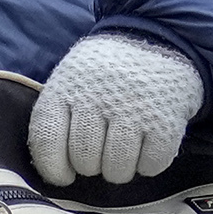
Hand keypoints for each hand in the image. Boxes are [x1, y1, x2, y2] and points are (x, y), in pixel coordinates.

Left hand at [32, 32, 203, 186]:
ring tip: (124, 154)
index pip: (47, 141)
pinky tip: (146, 147)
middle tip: (101, 154)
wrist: (160, 38)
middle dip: (91, 167)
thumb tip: (55, 171)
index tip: (64, 175)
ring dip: (119, 171)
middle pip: (85, 160)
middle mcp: (96, 98)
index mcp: (65, 88)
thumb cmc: (106, 75)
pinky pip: (151, 164)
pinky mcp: (165, 120)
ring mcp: (132, 108)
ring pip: (117, 168)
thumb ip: (57, 119)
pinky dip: (148, 165)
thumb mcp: (71, 81)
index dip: (53, 168)